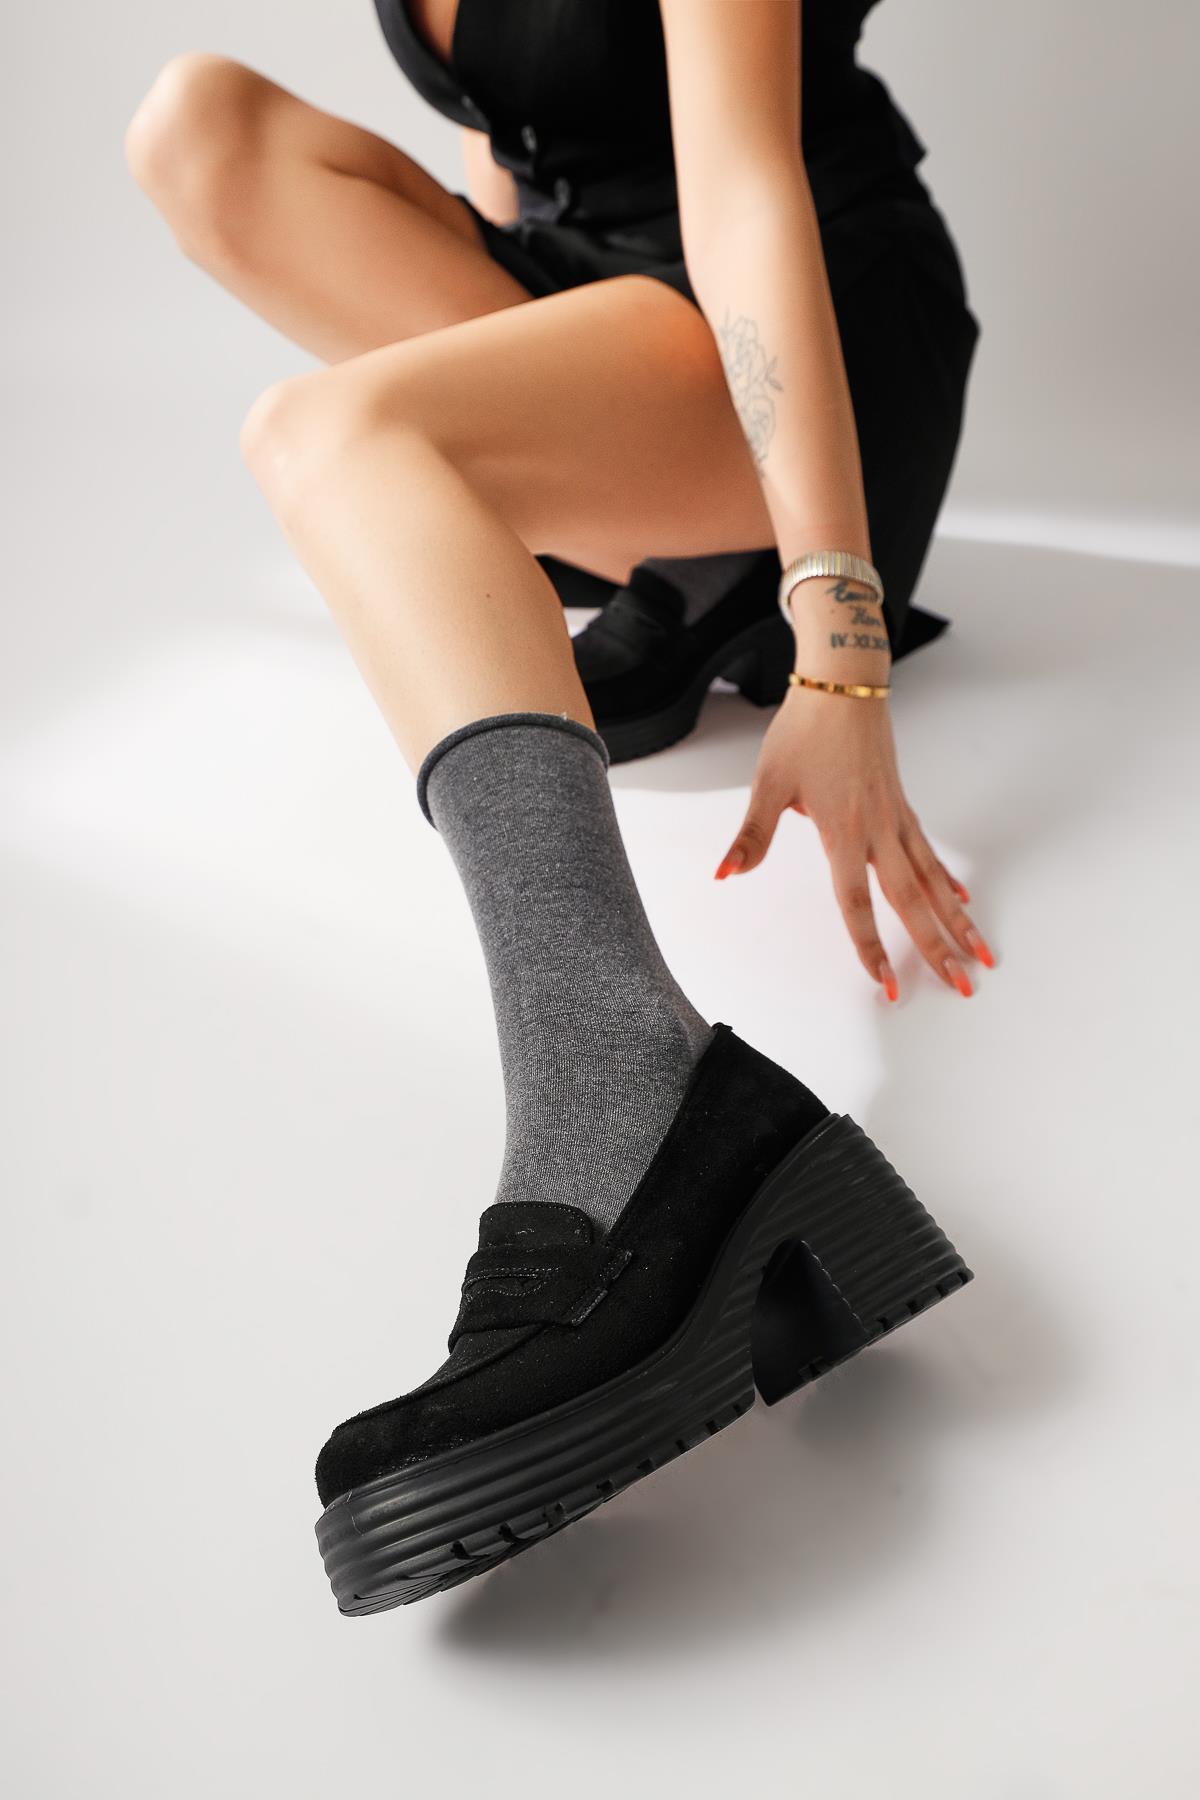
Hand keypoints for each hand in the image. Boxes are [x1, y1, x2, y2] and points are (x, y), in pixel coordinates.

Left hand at [713, 684, 995, 998]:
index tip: (887, 983)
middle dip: (936, 947)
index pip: (857, 902)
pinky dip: (948, 881)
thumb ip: (752, 834)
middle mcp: (878, 830)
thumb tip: (726, 873)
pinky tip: (963, 901)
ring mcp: (896, 818)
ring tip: (982, 954)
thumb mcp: (768, 782)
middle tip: (962, 986)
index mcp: (843, 830)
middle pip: (912, 901)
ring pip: (932, 881)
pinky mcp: (902, 806)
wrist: (843, 682)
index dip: (871, 945)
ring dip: (958, 921)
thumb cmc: (804, 730)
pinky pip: (930, 853)